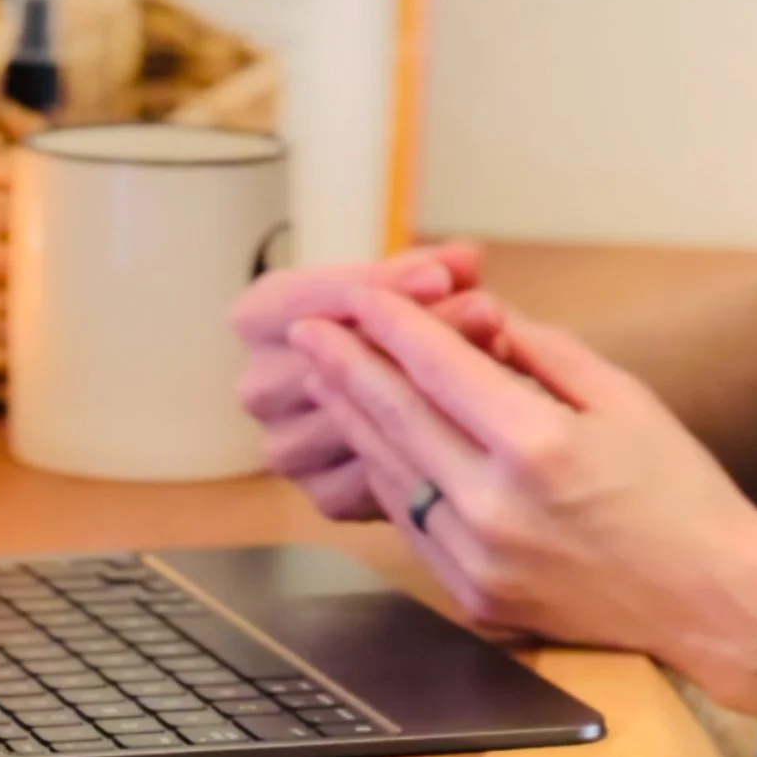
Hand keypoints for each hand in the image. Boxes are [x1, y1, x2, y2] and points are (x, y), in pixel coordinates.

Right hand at [231, 242, 507, 519]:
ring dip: (435, 388)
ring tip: (500, 356)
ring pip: (362, 418)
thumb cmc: (394, 320)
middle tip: (489, 312)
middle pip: (335, 361)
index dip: (379, 285)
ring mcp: (285, 449)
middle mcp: (256, 388)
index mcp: (256, 317)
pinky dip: (431, 441)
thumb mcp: (405, 282)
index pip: (307, 298)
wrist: (391, 390)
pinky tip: (481, 415)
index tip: (444, 274)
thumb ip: (430, 270)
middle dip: (420, 336)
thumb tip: (464, 259)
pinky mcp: (325, 496)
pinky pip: (378, 471)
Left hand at [288, 289, 756, 706]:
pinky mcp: (476, 598)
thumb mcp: (627, 399)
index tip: (360, 298)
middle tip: (306, 332)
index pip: (439, 370)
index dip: (392, 327)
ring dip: (353, 422)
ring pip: (392, 475)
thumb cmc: (682, 494)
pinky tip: (373, 446)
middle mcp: (496, 507)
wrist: (714, 606)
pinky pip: (413, 526)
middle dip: (345, 368)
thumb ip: (545, 353)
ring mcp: (480, 560)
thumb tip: (483, 317)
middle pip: (396, 420)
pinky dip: (389, 479)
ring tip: (324, 380)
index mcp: (539, 447)